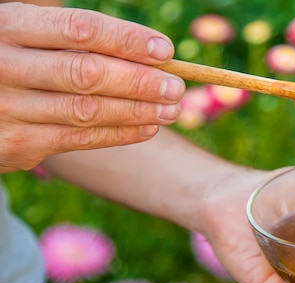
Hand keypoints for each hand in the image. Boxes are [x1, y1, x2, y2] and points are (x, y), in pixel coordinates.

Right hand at [0, 3, 184, 172]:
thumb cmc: (13, 58)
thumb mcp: (28, 34)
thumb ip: (75, 37)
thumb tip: (152, 52)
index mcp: (10, 26)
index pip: (80, 30)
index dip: (128, 40)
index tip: (165, 50)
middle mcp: (4, 65)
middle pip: (86, 74)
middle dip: (139, 82)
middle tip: (177, 87)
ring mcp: (7, 108)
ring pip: (86, 111)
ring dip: (137, 111)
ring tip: (171, 109)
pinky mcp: (16, 144)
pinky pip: (79, 139)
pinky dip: (119, 133)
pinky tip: (148, 127)